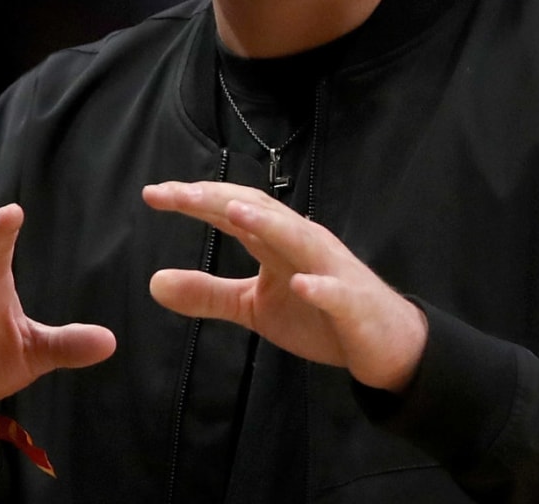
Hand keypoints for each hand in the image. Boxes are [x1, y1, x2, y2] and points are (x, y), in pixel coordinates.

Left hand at [142, 181, 427, 392]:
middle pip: (256, 211)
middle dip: (216, 198)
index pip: (229, 209)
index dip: (192, 199)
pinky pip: (337, 293)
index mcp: (275, 240)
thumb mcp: (253, 306)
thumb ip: (207, 292)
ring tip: (232, 211)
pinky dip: (321, 288)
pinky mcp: (354, 303)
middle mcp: (301, 241)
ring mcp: (330, 269)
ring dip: (267, 224)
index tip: (152, 193)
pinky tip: (302, 286)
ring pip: (298, 238)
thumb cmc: (318, 315)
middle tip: (175, 193)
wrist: (385, 345)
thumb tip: (153, 283)